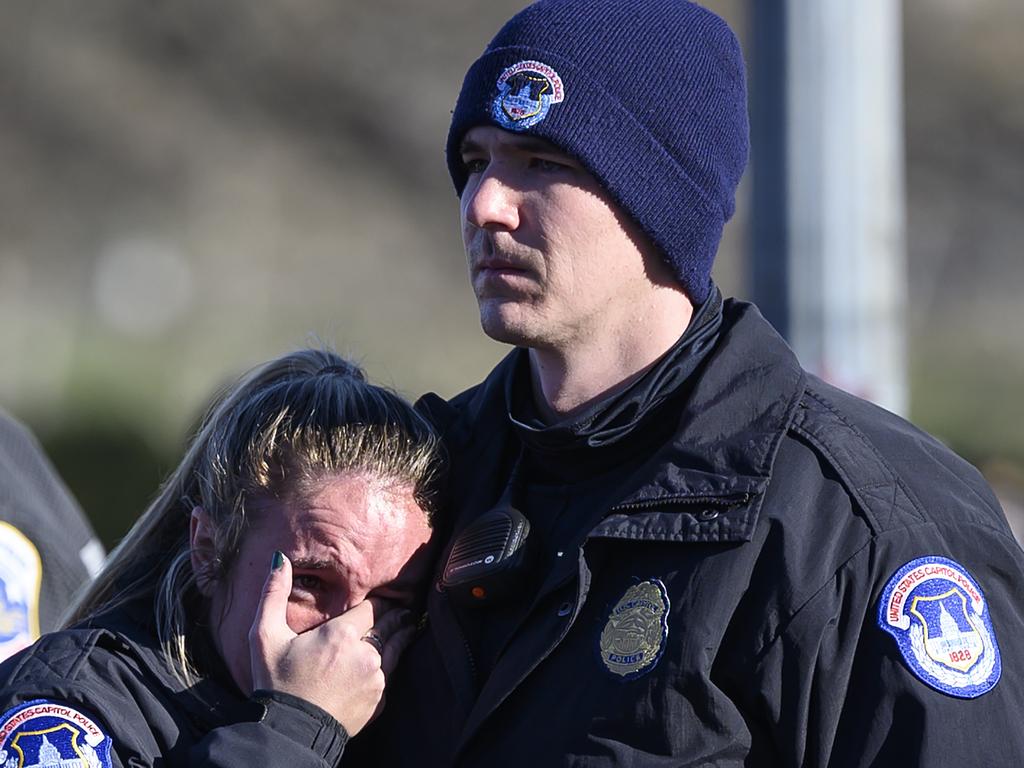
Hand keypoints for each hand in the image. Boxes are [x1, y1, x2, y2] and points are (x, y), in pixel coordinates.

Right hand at [247, 551, 413, 734]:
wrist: (289, 732)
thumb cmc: (275, 682)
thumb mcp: (265, 635)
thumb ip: (273, 594)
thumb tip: (279, 559)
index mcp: (342, 634)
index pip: (373, 607)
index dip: (378, 601)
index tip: (382, 598)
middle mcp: (366, 654)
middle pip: (391, 624)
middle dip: (395, 614)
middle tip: (401, 608)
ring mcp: (376, 678)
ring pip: (396, 647)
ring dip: (400, 634)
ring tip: (405, 625)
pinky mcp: (380, 700)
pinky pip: (391, 674)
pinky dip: (392, 663)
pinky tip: (392, 657)